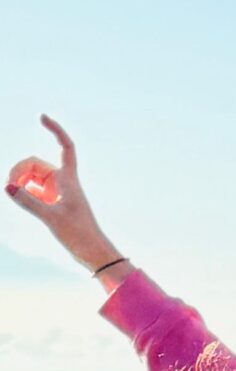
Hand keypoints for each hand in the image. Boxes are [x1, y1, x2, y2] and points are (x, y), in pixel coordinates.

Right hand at [5, 118, 123, 275]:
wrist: (93, 253)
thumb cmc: (79, 234)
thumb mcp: (51, 217)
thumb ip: (27, 201)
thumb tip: (6, 186)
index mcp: (69, 179)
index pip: (65, 146)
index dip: (55, 130)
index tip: (42, 117)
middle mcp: (64, 182)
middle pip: (36, 164)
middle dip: (19, 169)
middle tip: (8, 185)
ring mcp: (58, 192)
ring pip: (33, 176)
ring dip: (19, 180)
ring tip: (11, 192)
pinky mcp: (54, 203)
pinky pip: (34, 189)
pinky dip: (25, 190)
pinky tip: (19, 197)